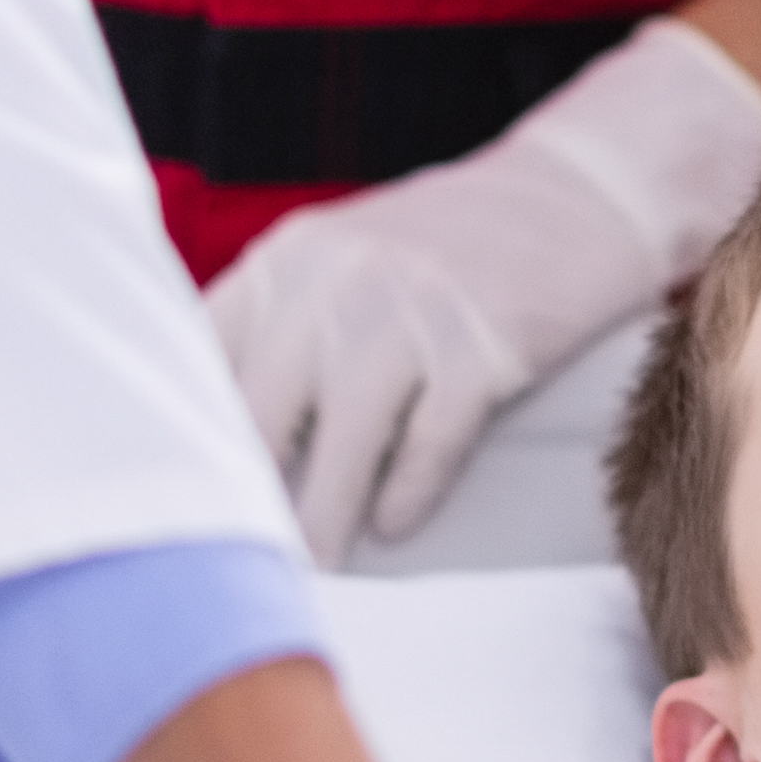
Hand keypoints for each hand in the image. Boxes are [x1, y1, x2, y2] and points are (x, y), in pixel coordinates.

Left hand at [206, 17, 760, 560]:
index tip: (183, 496)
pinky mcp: (485, 344)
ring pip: (345, 433)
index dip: (189, 434)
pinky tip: (393, 526)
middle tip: (238, 556)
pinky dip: (408, 489)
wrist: (577, 195)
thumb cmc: (444, 248)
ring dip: (323, 511)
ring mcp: (413, 308)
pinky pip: (432, 437)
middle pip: (264, 406)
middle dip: (247, 492)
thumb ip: (279, 326)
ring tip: (313, 566)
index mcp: (286, 260)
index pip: (204, 358)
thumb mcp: (342, 259)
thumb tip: (220, 435)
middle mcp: (338, 278)